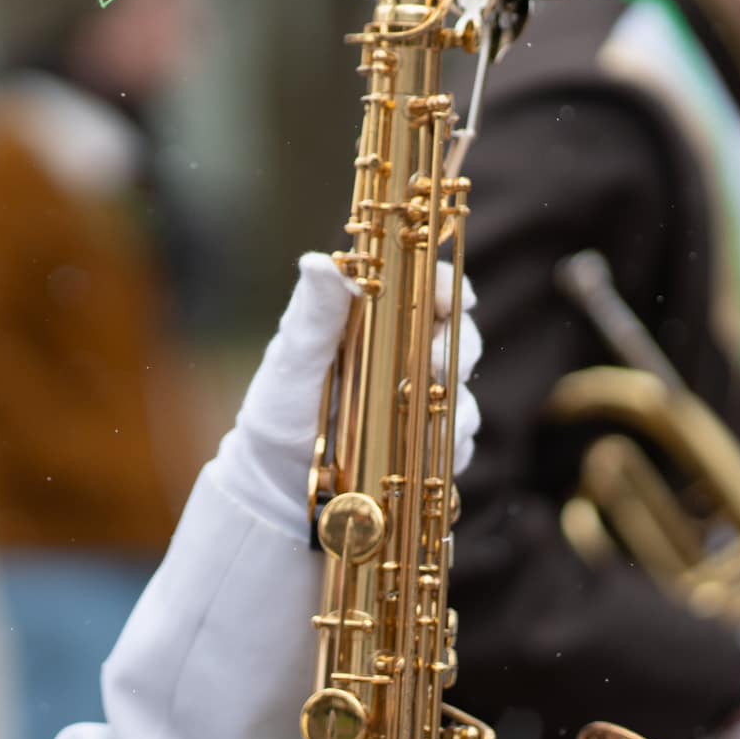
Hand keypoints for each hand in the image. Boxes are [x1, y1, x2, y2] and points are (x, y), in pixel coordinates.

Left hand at [216, 252, 480, 537]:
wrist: (277, 477)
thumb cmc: (280, 408)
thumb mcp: (292, 360)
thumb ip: (313, 314)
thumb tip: (318, 261)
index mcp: (374, 319)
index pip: (425, 287)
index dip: (445, 286)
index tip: (451, 300)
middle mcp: (403, 352)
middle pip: (458, 334)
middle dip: (458, 347)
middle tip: (440, 364)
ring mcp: (419, 396)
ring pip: (462, 389)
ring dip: (455, 403)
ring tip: (428, 418)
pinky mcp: (426, 438)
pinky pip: (456, 440)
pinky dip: (448, 445)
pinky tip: (421, 455)